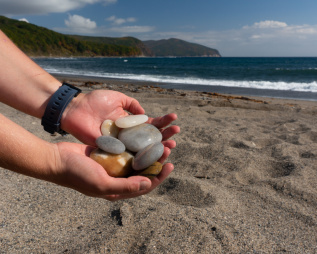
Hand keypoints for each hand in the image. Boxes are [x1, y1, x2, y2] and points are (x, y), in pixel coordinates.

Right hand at [53, 142, 173, 200]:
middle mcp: (117, 179)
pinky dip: (135, 144)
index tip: (170, 165)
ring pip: (136, 159)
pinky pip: (126, 150)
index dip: (159, 176)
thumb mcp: (101, 184)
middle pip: (143, 171)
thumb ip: (125, 186)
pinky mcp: (109, 154)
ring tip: (160, 141)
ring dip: (148, 151)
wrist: (57, 159)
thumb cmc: (77, 174)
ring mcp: (113, 166)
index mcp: (117, 190)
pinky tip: (144, 135)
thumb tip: (148, 184)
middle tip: (168, 148)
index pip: (144, 186)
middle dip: (157, 161)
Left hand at [61, 90, 178, 148]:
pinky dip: (140, 157)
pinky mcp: (111, 151)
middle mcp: (128, 135)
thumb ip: (132, 104)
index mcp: (130, 123)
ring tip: (171, 146)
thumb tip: (146, 114)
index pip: (151, 125)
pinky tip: (152, 156)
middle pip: (150, 139)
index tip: (175, 119)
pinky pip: (127, 156)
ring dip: (157, 149)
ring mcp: (120, 144)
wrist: (74, 109)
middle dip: (165, 136)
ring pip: (142, 150)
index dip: (163, 123)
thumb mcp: (117, 98)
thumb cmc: (94, 101)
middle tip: (176, 135)